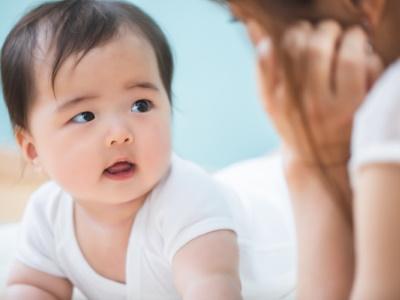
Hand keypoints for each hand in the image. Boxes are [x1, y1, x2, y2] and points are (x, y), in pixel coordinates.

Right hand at [250, 20, 382, 166]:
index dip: (298, 32)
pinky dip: (367, 56)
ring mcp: (337, 107)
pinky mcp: (362, 107)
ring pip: (348, 54)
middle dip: (325, 31)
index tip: (302, 33)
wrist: (318, 159)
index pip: (287, 49)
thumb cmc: (293, 123)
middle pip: (317, 48)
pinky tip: (360, 59)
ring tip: (348, 39)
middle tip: (327, 33)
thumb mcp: (270, 101)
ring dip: (350, 37)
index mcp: (282, 99)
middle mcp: (308, 103)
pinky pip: (368, 67)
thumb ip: (262, 68)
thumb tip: (258, 31)